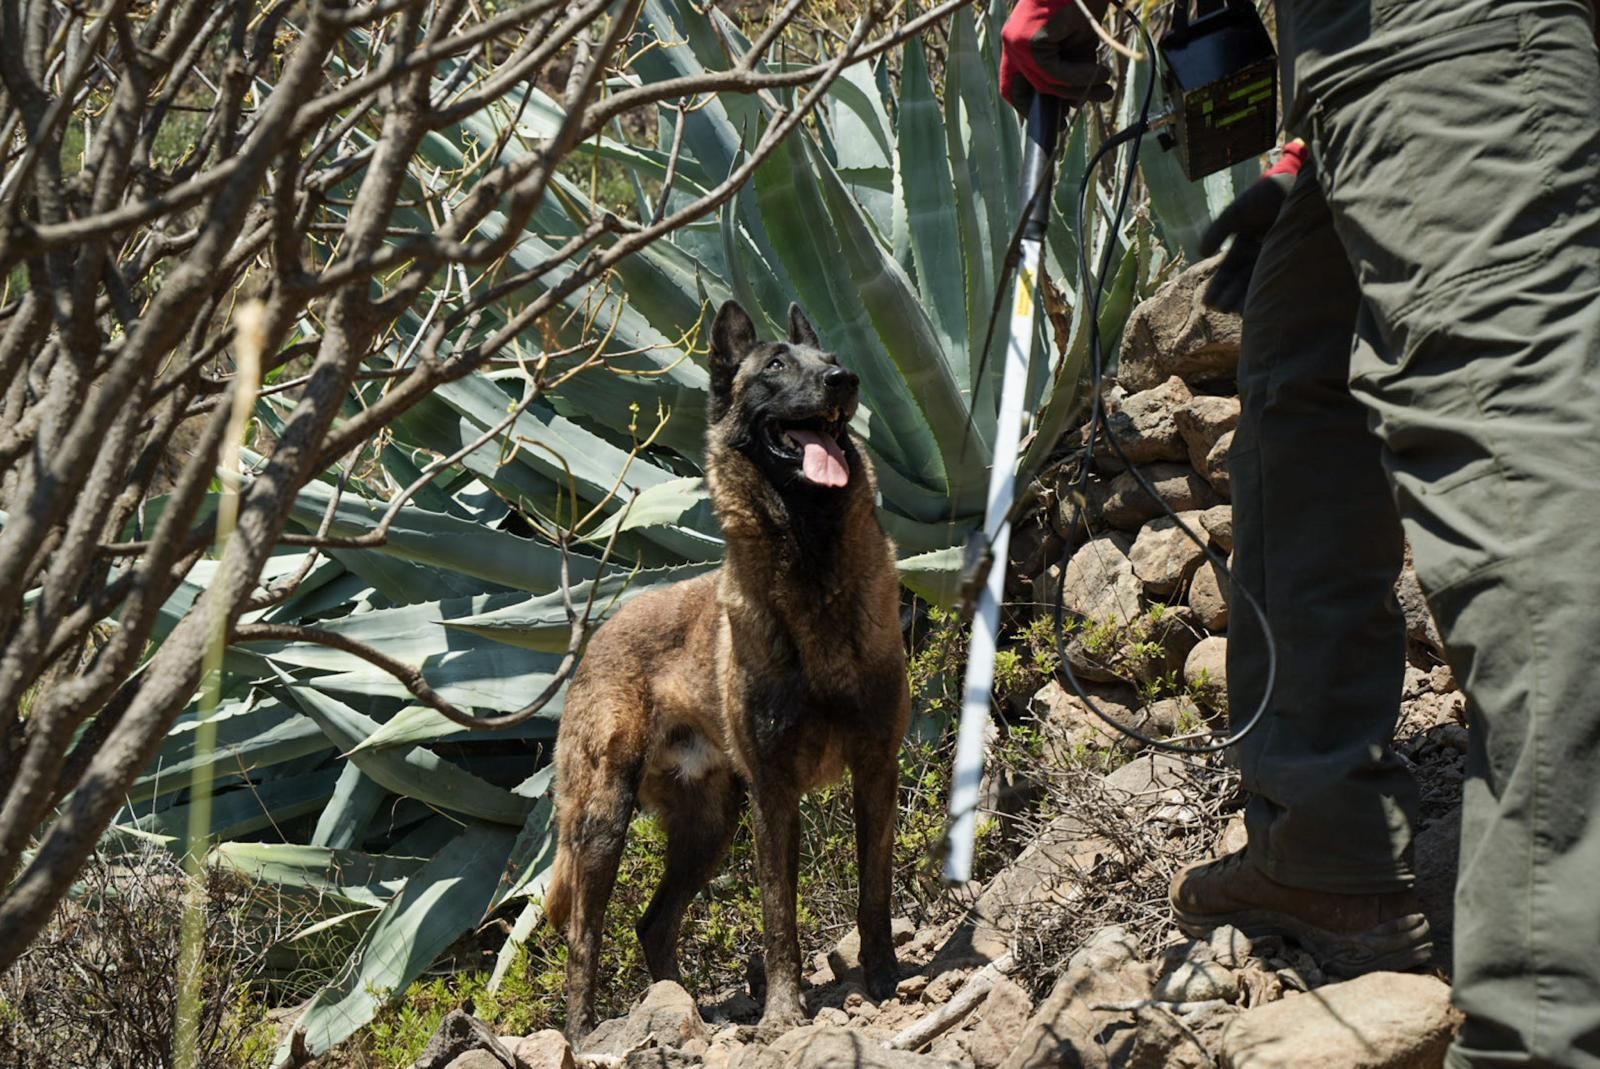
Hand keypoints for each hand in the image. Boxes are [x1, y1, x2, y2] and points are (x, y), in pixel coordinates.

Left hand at [999, 0, 1114, 112]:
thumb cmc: (1084, 4)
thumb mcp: (1076, 45)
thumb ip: (1071, 71)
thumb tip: (1075, 102)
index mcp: (1018, 44)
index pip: (1013, 86)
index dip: (1028, 108)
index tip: (1049, 120)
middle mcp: (1012, 43)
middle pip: (1024, 91)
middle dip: (1048, 108)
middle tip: (1065, 123)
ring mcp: (1017, 41)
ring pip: (1043, 83)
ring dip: (1077, 90)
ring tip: (1104, 87)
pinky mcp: (1029, 39)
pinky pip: (1052, 72)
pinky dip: (1079, 76)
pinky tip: (1101, 73)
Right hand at [1199, 142, 1307, 312]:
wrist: (1299, 184)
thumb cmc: (1267, 194)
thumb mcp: (1237, 212)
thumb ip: (1217, 230)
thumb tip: (1202, 253)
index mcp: (1243, 249)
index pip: (1227, 274)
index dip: (1217, 288)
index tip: (1208, 301)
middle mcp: (1258, 258)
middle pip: (1240, 284)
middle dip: (1229, 297)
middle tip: (1222, 307)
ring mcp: (1276, 261)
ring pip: (1258, 286)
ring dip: (1245, 300)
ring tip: (1237, 308)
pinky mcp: (1295, 263)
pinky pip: (1279, 282)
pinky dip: (1268, 294)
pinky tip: (1259, 304)